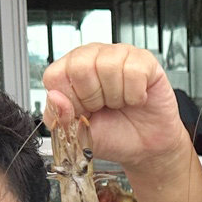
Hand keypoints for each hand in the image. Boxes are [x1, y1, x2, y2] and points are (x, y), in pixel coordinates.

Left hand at [41, 43, 187, 171]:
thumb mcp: (80, 136)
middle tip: (103, 107)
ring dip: (117, 96)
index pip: (55, 77)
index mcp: (69, 72)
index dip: (71, 101)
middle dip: (93, 98)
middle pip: (80, 67)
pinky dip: (135, 95)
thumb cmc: (114, 135)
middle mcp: (91, 57)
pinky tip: (136, 98)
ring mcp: (117, 55)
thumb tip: (54, 97)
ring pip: (108, 67)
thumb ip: (61, 120)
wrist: (146, 147)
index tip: (84, 113)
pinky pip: (134, 72)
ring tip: (121, 103)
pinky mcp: (144, 60)